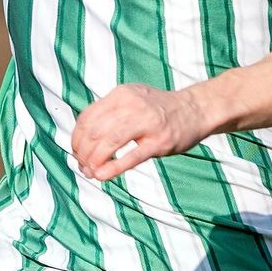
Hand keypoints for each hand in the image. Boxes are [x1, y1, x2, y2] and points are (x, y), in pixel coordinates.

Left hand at [72, 83, 210, 181]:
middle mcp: (132, 105)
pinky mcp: (159, 143)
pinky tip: (102, 176)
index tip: (76, 152)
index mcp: (121, 94)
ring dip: (94, 161)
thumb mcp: (132, 99)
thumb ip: (109, 112)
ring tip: (90, 172)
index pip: (87, 118)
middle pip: (95, 132)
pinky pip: (130, 157)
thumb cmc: (159, 109)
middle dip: (83, 153)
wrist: (195, 110)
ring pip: (108, 143)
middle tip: (82, 166)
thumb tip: (82, 137)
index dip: (76, 138)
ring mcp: (147, 124)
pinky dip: (112, 168)